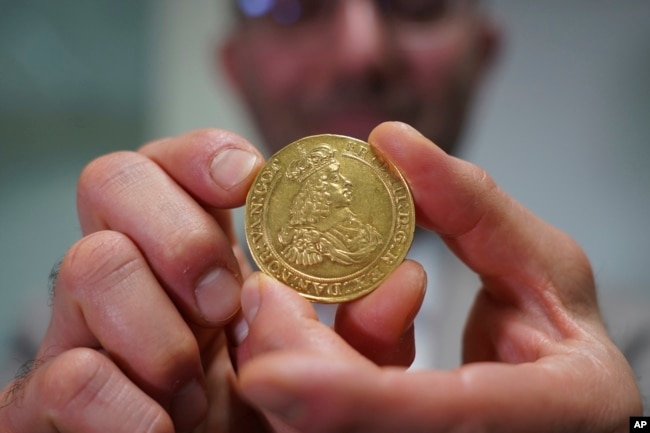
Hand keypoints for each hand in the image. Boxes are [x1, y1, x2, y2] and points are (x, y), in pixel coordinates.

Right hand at [0, 128, 426, 431]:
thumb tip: (405, 280)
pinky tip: (165, 427)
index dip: (204, 154)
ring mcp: (85, 330)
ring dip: (157, 329)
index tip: (249, 181)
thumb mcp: (327, 367)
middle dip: (179, 234)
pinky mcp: (53, 398)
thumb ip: (365, 330)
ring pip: (84, 264)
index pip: (174, 162)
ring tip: (198, 388)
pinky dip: (125, 406)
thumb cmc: (269, 414)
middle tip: (225, 300)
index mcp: (195, 251)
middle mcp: (133, 274)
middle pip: (111, 179)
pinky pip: (64, 376)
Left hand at [233, 122, 642, 432]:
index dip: (353, 399)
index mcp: (554, 408)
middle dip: (303, 369)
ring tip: (277, 299)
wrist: (562, 390)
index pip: (443, 416)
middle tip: (266, 295)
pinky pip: (342, 425)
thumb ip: (470, 204)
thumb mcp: (541, 261)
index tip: (267, 372)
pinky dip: (316, 375)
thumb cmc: (564, 333)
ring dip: (299, 365)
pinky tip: (308, 324)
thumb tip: (393, 142)